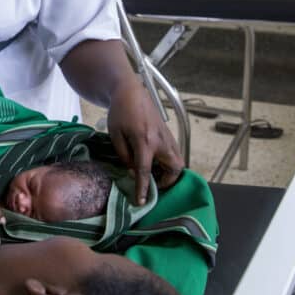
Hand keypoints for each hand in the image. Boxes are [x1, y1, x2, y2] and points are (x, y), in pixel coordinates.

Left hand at [105, 78, 183, 204]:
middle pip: (174, 168)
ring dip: (170, 172)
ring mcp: (167, 137)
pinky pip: (175, 153)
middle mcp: (160, 141)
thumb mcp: (115, 135)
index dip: (143, 188)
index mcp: (144, 141)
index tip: (141, 202)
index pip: (144, 171)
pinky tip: (156, 162)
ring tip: (154, 174)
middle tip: (154, 184)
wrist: (131, 92)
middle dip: (167, 181)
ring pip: (178, 161)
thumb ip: (124, 155)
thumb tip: (133, 170)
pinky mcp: (169, 134)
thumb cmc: (120, 112)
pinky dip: (169, 162)